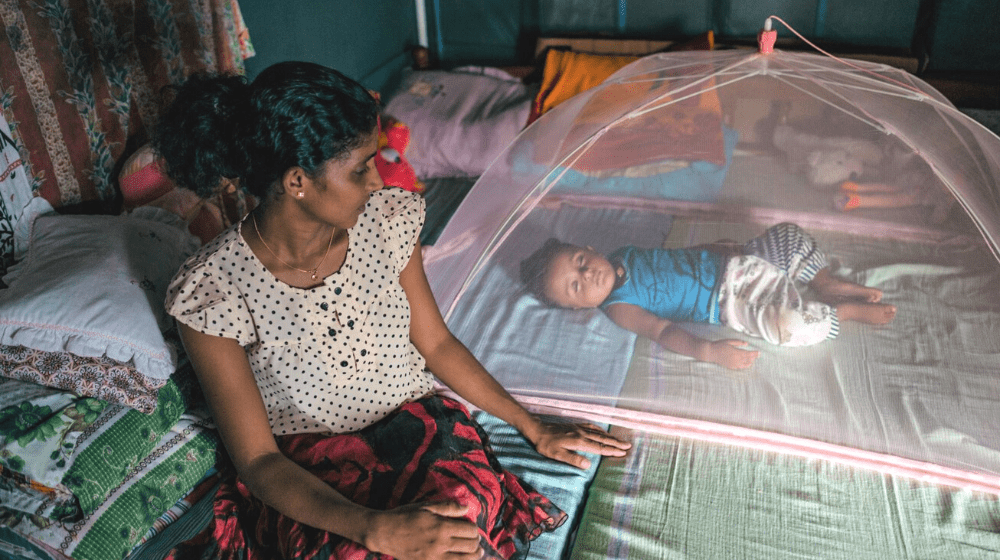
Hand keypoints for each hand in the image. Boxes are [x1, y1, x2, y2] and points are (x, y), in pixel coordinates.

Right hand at [365, 501, 482, 559]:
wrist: (384, 532)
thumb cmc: (405, 516)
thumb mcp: (426, 507)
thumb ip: (448, 507)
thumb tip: (467, 507)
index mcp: (441, 527)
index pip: (470, 531)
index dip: (474, 530)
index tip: (471, 529)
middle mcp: (440, 544)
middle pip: (470, 547)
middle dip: (476, 544)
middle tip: (474, 542)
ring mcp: (434, 558)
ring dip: (473, 557)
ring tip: (474, 553)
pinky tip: (459, 559)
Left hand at [528, 421, 630, 469]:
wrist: (538, 429)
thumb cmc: (546, 445)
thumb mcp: (557, 455)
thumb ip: (573, 459)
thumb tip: (588, 465)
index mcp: (579, 442)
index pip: (599, 448)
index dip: (611, 451)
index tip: (623, 453)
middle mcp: (581, 434)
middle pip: (602, 439)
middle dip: (616, 443)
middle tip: (628, 445)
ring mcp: (579, 428)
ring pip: (599, 433)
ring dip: (610, 436)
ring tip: (621, 440)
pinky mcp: (575, 426)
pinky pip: (592, 427)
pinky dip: (600, 430)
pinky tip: (604, 432)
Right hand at [708, 339, 758, 369]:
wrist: (711, 352)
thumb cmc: (720, 345)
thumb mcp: (730, 341)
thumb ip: (739, 342)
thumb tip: (747, 344)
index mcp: (736, 352)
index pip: (748, 354)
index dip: (755, 353)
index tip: (759, 352)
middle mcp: (736, 359)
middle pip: (748, 359)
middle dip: (754, 357)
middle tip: (759, 355)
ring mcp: (733, 364)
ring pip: (745, 364)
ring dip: (750, 362)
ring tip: (754, 359)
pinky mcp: (731, 366)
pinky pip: (740, 367)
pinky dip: (745, 366)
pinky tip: (747, 364)